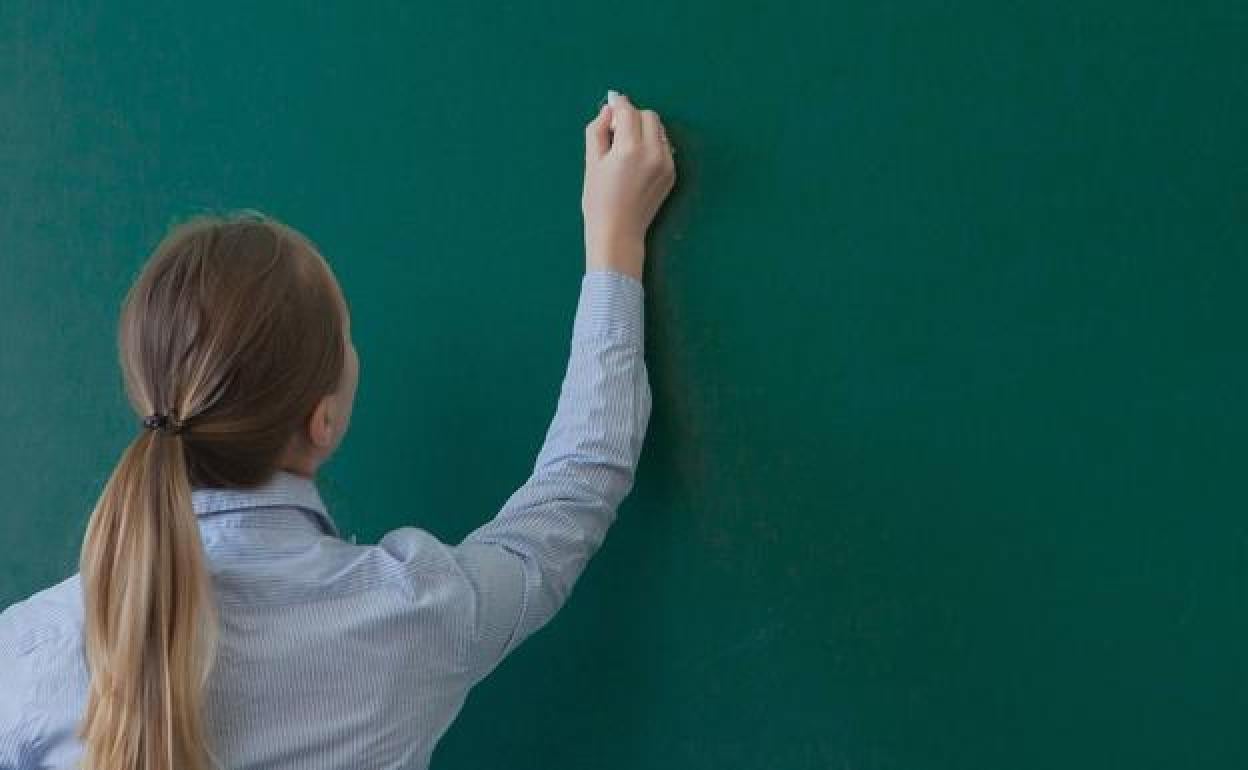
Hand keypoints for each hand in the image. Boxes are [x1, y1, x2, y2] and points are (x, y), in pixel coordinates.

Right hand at [581, 91, 676, 281]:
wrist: (618, 232)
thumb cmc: (598, 200)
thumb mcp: (591, 162)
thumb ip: (597, 130)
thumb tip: (608, 110)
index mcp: (630, 148)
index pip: (628, 111)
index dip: (618, 105)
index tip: (611, 106)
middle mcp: (654, 152)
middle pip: (649, 116)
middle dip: (633, 117)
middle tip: (616, 131)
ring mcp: (667, 164)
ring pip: (659, 130)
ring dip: (644, 130)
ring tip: (627, 148)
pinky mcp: (672, 174)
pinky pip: (664, 147)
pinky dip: (652, 145)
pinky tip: (637, 162)